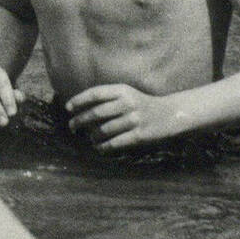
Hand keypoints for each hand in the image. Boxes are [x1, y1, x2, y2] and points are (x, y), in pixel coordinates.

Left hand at [66, 84, 180, 149]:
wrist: (171, 113)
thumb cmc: (141, 104)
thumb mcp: (126, 94)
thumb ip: (107, 98)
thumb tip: (80, 109)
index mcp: (122, 90)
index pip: (95, 93)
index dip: (78, 100)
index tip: (68, 108)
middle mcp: (127, 103)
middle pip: (96, 113)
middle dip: (79, 120)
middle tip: (72, 126)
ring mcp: (134, 119)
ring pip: (103, 130)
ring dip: (92, 136)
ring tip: (89, 138)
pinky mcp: (139, 135)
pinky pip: (115, 143)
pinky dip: (104, 147)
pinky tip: (99, 148)